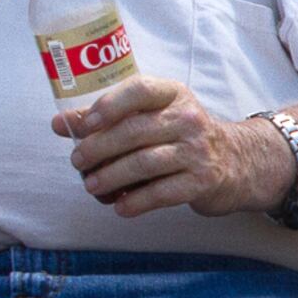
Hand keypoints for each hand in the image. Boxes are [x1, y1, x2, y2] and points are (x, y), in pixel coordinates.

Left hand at [55, 76, 291, 217]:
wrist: (237, 161)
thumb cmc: (181, 137)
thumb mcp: (153, 117)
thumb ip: (108, 119)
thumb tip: (60, 123)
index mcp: (173, 95)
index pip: (141, 90)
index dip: (110, 105)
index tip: (85, 124)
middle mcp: (188, 119)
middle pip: (135, 131)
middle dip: (99, 149)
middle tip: (78, 162)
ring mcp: (197, 151)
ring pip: (144, 164)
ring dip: (111, 177)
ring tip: (92, 186)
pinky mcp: (202, 181)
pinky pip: (162, 193)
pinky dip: (136, 202)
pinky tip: (120, 206)